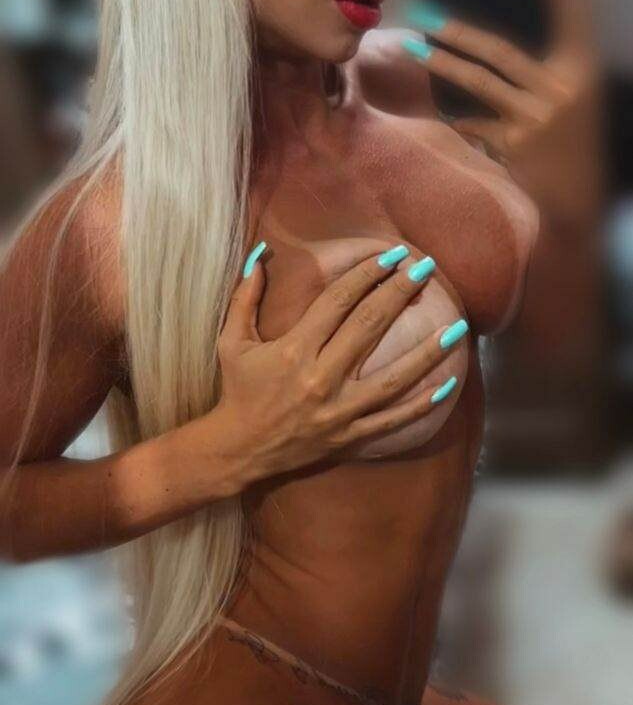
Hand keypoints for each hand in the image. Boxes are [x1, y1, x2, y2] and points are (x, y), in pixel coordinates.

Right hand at [212, 245, 466, 486]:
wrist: (238, 450)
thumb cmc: (237, 390)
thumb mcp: (232, 341)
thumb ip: (245, 296)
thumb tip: (260, 254)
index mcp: (294, 349)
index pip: (338, 301)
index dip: (367, 274)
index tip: (391, 256)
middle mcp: (320, 378)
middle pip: (369, 326)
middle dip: (399, 292)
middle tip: (425, 269)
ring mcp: (338, 411)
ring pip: (393, 378)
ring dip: (428, 351)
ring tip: (457, 328)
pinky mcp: (348, 436)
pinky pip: (392, 420)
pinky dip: (422, 405)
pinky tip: (448, 384)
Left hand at [401, 0, 602, 167]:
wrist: (575, 195)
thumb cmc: (569, 138)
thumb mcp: (571, 98)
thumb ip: (541, 72)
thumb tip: (489, 43)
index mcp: (580, 71)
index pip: (573, 19)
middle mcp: (560, 90)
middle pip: (502, 52)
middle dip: (461, 32)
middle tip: (427, 15)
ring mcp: (536, 119)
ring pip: (481, 84)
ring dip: (444, 64)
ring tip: (415, 50)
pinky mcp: (514, 145)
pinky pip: (475, 124)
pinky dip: (460, 120)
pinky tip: (447, 117)